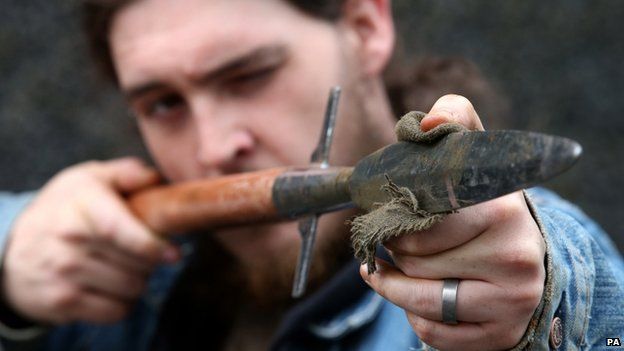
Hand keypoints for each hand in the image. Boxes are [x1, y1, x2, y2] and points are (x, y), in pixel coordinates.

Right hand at [3, 158, 179, 324]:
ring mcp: (64, 274)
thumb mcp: (89, 179)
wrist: (12, 247)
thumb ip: (126, 173)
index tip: (173, 254)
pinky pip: (116, 312)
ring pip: (130, 289)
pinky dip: (123, 303)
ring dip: (138, 281)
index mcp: (81, 205)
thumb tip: (155, 179)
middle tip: (142, 252)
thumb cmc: (64, 209)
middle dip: (150, 261)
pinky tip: (112, 287)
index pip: (118, 230)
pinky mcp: (62, 302)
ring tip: (125, 267)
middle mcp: (69, 240)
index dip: (151, 245)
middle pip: (136, 264)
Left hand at [361, 95, 544, 349]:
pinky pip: (432, 332)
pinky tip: (421, 294)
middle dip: (397, 249)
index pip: (422, 217)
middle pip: (416, 259)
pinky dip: (414, 315)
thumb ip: (451, 119)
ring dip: (397, 284)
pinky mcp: (502, 333)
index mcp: (503, 207)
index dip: (397, 217)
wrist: (525, 255)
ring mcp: (512, 300)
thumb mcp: (473, 153)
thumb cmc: (484, 204)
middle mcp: (515, 255)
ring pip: (420, 300)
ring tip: (397, 267)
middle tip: (401, 239)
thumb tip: (427, 124)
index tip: (392, 212)